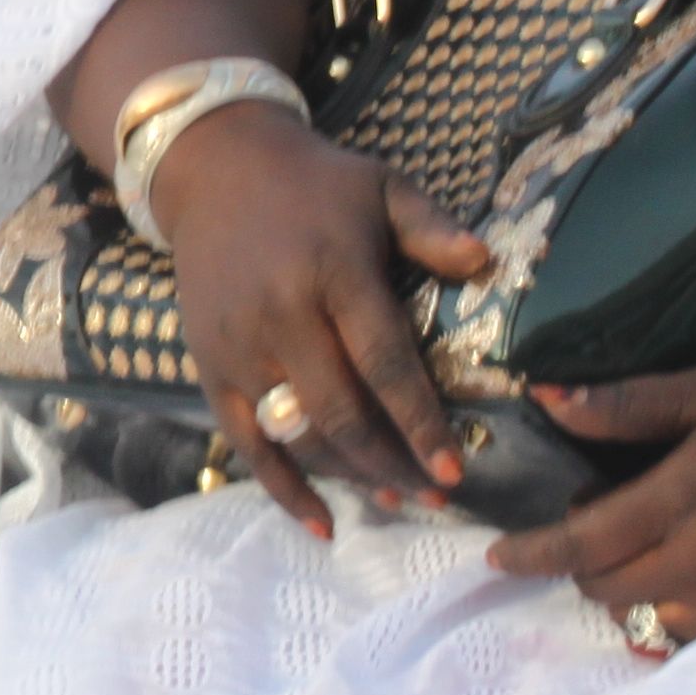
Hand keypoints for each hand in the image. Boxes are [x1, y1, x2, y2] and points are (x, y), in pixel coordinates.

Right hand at [151, 108, 495, 530]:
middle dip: (394, 463)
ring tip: (401, 501)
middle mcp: (281, 317)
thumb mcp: (380, 188)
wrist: (214, 169)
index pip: (383, 362)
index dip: (419, 421)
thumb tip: (486, 263)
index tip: (455, 468)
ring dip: (352, 477)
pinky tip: (323, 524)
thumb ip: (432, 228)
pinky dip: (283, 488)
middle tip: (441, 495)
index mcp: (332, 274)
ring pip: (299, 434)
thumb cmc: (314, 185)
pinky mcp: (209, 367)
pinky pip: (246, 443)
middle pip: (342, 413)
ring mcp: (239, 347)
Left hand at [488, 368, 695, 647]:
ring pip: (650, 618)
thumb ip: (627, 403)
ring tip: (646, 548)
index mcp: (682, 498)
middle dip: (581, 565)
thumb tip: (547, 398)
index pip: (583, 543)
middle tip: (597, 522)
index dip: (532, 553)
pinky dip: (676, 611)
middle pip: (608, 589)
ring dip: (630, 591)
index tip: (496, 556)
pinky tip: (689, 573)